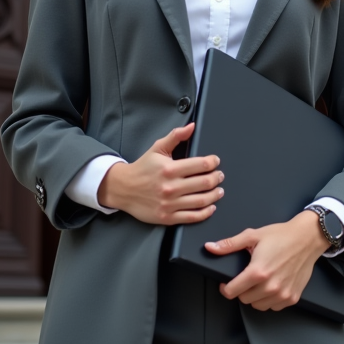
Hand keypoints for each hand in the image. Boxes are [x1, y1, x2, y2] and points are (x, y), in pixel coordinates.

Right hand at [97, 123, 223, 224]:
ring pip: (201, 201)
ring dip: (215, 195)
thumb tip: (192, 126)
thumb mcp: (157, 148)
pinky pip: (192, 217)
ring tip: (219, 191)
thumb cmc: (142, 168)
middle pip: (205, 183)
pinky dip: (206, 213)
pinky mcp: (167, 217)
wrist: (123, 188)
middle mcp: (171, 187)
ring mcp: (170, 203)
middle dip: (217, 178)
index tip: (215, 162)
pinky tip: (210, 207)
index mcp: (170, 168)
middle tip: (220, 176)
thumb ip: (176, 136)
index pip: (201, 165)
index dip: (213, 162)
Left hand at [206, 210, 328, 310]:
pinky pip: (274, 307)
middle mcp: (270, 286)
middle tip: (246, 278)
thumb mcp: (253, 236)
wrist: (307, 238)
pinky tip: (271, 286)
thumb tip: (210, 247)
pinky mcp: (292, 297)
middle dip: (241, 290)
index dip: (225, 288)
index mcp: (258, 271)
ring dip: (255, 297)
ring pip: (258, 306)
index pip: (232, 292)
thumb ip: (229, 244)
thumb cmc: (282, 236)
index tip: (226, 283)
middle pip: (244, 299)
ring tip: (259, 282)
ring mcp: (282, 294)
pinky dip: (269, 300)